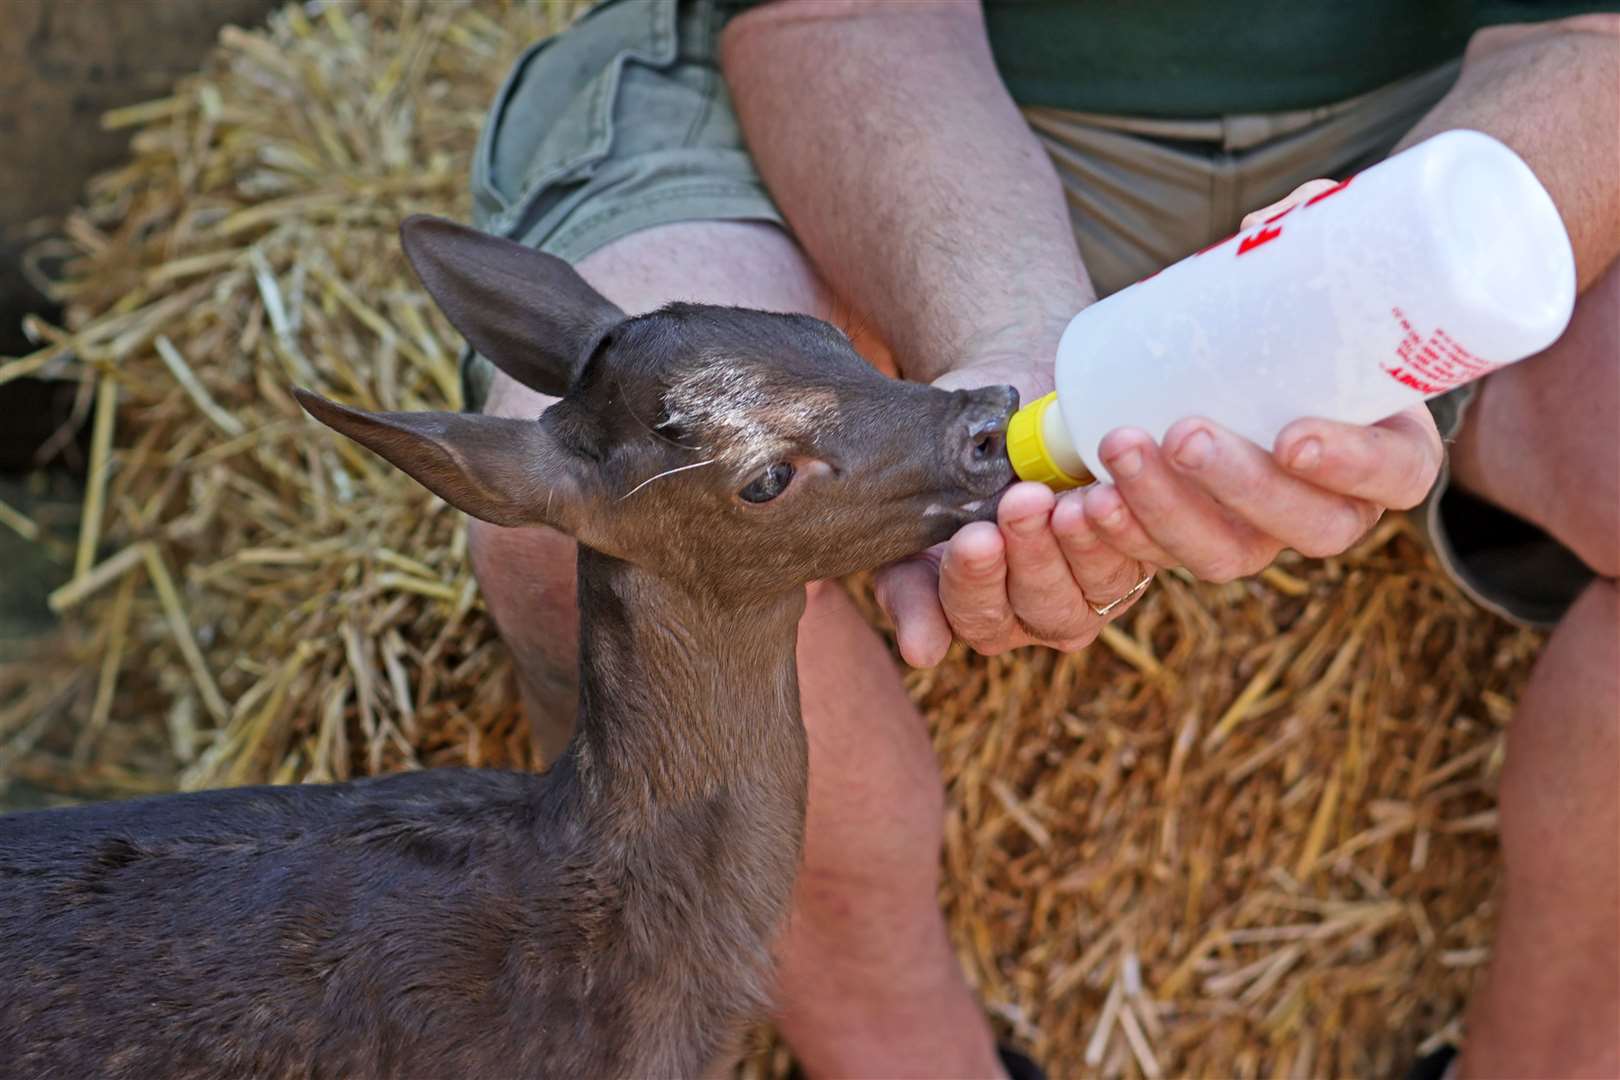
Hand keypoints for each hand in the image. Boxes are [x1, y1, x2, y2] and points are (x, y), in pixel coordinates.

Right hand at [874, 354, 1156, 667]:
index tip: (973, 537)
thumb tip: (921, 654)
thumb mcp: (914, 522)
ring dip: (1089, 541)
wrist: (1003, 401)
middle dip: (1035, 554)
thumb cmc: (949, 462)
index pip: (981, 616)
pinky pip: (1157, 546)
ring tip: (1074, 496)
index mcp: (986, 611)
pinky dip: (1140, 518)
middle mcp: (1049, 610)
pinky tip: (1116, 487)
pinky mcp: (1153, 544)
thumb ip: (909, 586)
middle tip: (1023, 500)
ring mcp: (1106, 582)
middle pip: (1049, 607)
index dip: (977, 581)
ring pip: (1104, 582)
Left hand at [1069, 180, 1443, 583]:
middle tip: (1184, 433)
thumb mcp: (1316, 277)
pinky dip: (1122, 535)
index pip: (1394, 475)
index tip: (1295, 437)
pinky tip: (1087, 505)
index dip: (1353, 467)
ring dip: (1166, 510)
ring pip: (1226, 551)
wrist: (1238, 368)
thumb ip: (1306, 234)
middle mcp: (1333, 505)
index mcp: (1391, 450)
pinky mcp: (1198, 537)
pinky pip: (1163, 558)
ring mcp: (1263, 531)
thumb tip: (1269, 218)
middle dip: (1239, 485)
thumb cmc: (1300, 320)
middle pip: (1305, 526)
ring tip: (1120, 448)